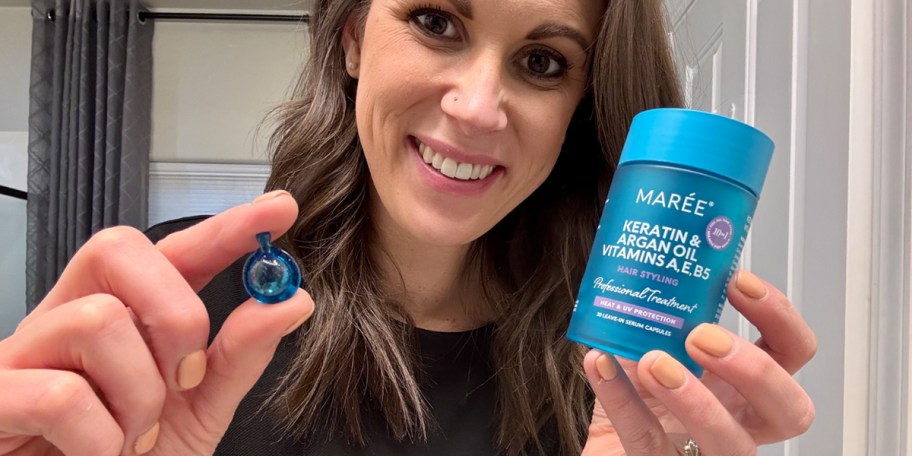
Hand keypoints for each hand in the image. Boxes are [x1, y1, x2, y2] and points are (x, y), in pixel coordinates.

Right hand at [0, 190, 313, 455]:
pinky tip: (100, 453)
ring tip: (134, 436)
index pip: (175, 253)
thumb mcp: (196, 410)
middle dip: (174, 314)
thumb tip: (290, 301)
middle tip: (185, 379)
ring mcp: (24, 355)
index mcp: (124, 319)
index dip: (225, 228)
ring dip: (138, 394)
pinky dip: (100, 437)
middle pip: (119, 249)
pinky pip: (57, 393)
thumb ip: (239, 357)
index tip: (277, 210)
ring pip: (96, 319)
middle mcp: (69, 321)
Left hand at [580, 270, 816, 454]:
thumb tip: (642, 262)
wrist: (602, 442)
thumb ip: (660, 315)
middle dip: (755, 369)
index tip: (737, 281)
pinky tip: (601, 364)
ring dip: (695, 398)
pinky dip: (621, 400)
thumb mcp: (653, 346)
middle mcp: (739, 422)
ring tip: (653, 361)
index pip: (794, 352)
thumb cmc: (636, 395)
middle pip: (789, 409)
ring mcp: (705, 452)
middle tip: (701, 335)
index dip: (779, 316)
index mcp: (745, 385)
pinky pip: (647, 442)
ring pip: (731, 442)